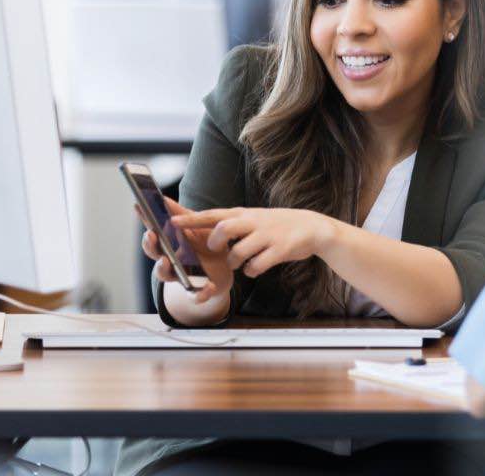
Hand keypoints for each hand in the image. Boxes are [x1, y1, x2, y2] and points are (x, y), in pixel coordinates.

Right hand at [139, 197, 232, 303]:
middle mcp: (172, 260)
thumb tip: (163, 197)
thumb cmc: (206, 245)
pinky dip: (200, 293)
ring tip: (165, 260)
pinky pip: (195, 295)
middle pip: (154, 254)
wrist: (226, 269)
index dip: (145, 220)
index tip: (138, 206)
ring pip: (165, 276)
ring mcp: (182, 276)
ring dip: (162, 269)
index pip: (154, 232)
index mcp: (171, 244)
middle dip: (150, 245)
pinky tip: (208, 286)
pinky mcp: (198, 290)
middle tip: (151, 235)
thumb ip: (181, 214)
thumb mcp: (197, 226)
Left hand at [170, 207, 337, 278]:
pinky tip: (256, 267)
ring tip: (241, 262)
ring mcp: (267, 236)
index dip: (191, 219)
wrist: (312, 228)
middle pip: (224, 228)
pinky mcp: (280, 250)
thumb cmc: (276, 225)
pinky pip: (257, 266)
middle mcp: (253, 222)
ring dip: (236, 262)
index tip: (171, 222)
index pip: (212, 214)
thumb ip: (232, 223)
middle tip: (219, 250)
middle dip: (216, 242)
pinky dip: (252, 270)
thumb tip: (205, 230)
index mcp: (243, 214)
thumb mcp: (253, 218)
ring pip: (239, 252)